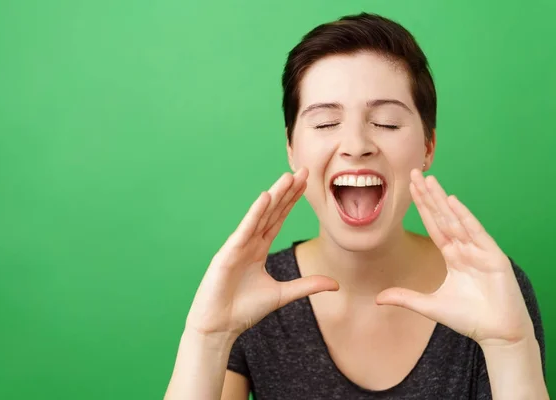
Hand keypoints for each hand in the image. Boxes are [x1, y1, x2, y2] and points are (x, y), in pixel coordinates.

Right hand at [185, 168, 338, 337]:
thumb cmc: (244, 310)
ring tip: (288, 177)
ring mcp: (237, 246)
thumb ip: (307, 285)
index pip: (279, 219)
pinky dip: (254, 214)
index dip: (292, 201)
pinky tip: (264, 198)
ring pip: (260, 216)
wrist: (220, 326)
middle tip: (303, 171)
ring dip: (274, 196)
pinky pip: (244, 230)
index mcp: (258, 250)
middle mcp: (248, 243)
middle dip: (287, 192)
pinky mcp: (227, 254)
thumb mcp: (283, 294)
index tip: (306, 184)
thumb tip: (335, 283)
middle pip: (272, 212)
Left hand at [376, 169, 534, 346]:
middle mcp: (465, 248)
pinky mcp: (493, 257)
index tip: (410, 187)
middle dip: (428, 195)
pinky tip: (453, 202)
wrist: (497, 334)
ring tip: (429, 179)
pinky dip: (465, 217)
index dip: (421, 206)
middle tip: (414, 172)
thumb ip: (405, 298)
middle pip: (442, 216)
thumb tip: (378, 298)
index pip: (433, 224)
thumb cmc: (469, 319)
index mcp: (452, 255)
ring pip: (456, 220)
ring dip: (442, 200)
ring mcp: (479, 250)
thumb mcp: (430, 306)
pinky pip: (476, 233)